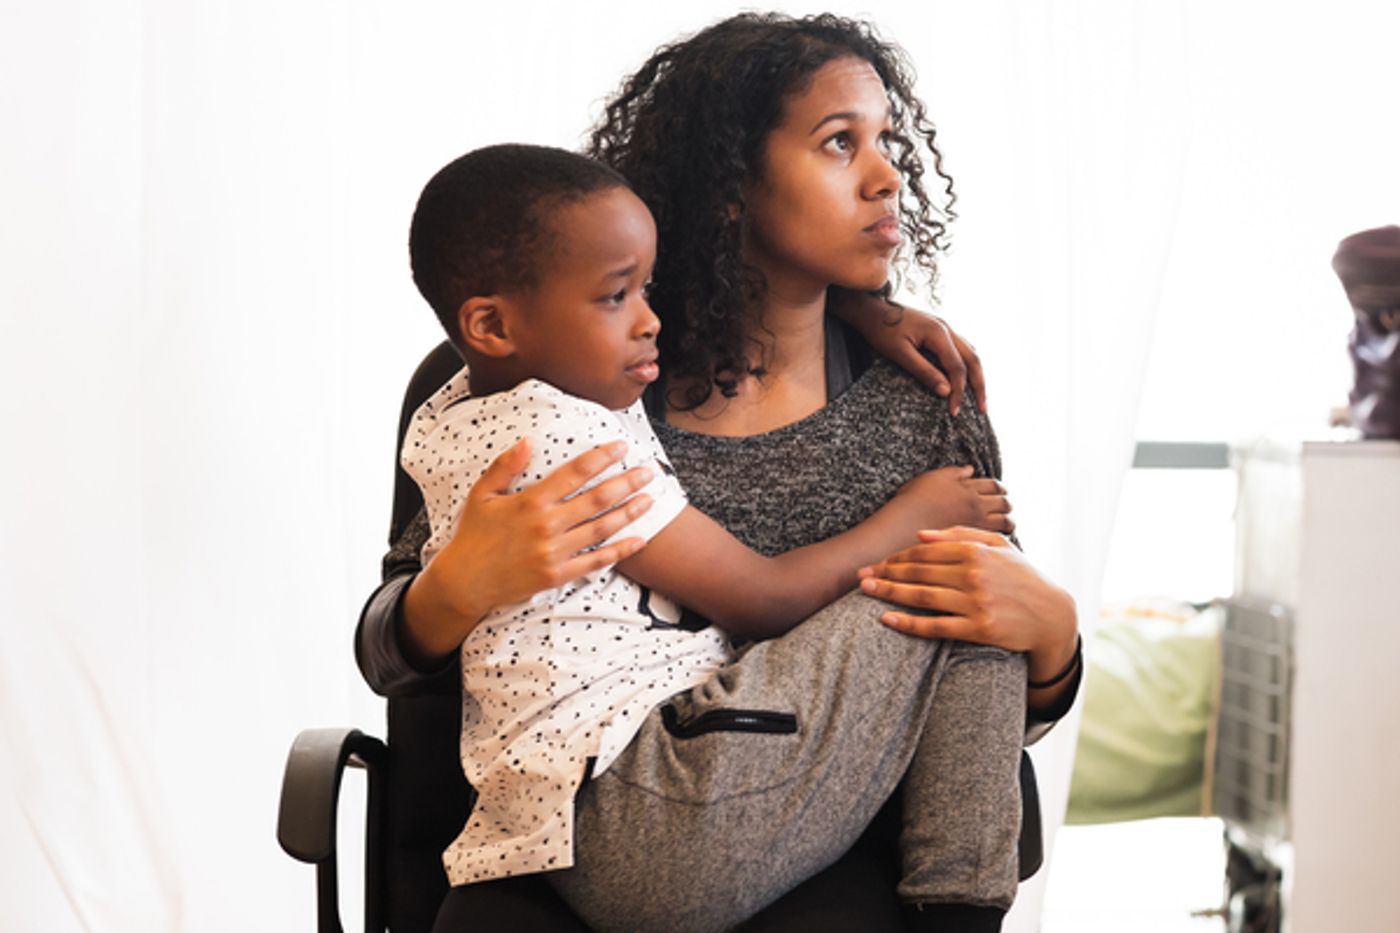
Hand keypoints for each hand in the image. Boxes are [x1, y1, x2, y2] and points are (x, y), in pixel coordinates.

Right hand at [402, 438, 654, 662]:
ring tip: (650, 498)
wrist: (464, 581)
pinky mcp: (558, 575)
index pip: (575, 473)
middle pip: (597, 499)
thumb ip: (505, 465)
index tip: (621, 447)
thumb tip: (528, 440)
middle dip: (627, 482)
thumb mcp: (482, 494)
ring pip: (602, 528)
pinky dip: (619, 551)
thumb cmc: (473, 534)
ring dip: (629, 512)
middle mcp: (547, 525)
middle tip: (649, 471)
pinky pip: (595, 562)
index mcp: (531, 501)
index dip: (601, 457)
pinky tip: (639, 540)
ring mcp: (554, 552)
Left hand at [827, 290, 986, 414]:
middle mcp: (947, 328)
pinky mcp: (939, 331)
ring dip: (977, 375)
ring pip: (970, 353)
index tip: (954, 411)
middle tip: (982, 409)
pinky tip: (966, 377)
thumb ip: (924, 371)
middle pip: (973, 360)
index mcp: (939, 333)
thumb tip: (946, 391)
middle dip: (979, 385)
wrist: (871, 309)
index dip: (959, 391)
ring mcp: (944, 328)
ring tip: (978, 397)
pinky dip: (967, 365)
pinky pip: (961, 349)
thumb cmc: (882, 330)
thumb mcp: (899, 354)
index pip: (957, 368)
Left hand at [856, 527, 1076, 689]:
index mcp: (976, 552)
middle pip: (919, 572)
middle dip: (886, 572)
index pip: (926, 551)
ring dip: (890, 593)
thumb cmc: (1022, 577)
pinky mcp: (978, 629)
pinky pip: (936, 627)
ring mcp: (976, 603)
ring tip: (866, 591)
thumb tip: (921, 535)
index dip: (897, 556)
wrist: (1052, 616)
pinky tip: (887, 619)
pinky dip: (909, 623)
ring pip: (923, 596)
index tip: (877, 560)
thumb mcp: (999, 546)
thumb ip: (961, 535)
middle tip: (860, 575)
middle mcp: (974, 575)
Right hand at [894, 466, 1014, 534]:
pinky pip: (996, 538)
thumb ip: (953, 473)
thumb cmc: (912, 501)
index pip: (995, 486)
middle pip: (1004, 503)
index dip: (999, 488)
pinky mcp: (972, 541)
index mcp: (968, 488)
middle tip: (1005, 507)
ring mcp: (975, 524)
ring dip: (1008, 521)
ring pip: (1005, 522)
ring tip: (1006, 524)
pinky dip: (999, 536)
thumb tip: (970, 469)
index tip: (1000, 492)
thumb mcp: (932, 478)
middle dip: (1006, 504)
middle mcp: (976, 505)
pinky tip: (994, 538)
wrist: (902, 525)